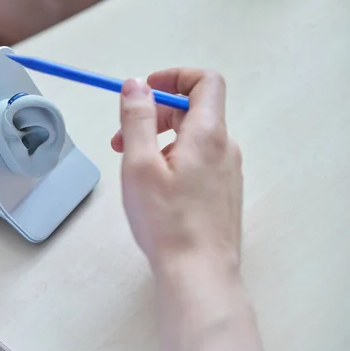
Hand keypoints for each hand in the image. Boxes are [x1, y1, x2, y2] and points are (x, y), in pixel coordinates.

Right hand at [112, 70, 242, 275]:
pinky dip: (172, 157)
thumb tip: (137, 84)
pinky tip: (154, 186)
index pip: (205, 81)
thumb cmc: (168, 222)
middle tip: (123, 137)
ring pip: (192, 136)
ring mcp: (226, 170)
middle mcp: (224, 147)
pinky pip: (197, 159)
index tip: (145, 90)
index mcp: (207, 133)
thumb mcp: (140, 163)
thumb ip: (137, 118)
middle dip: (154, 113)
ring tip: (134, 165)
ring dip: (160, 138)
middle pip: (193, 109)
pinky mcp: (222, 190)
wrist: (199, 273)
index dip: (174, 76)